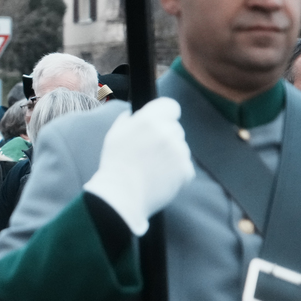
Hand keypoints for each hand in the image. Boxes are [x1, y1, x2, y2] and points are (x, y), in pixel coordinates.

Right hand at [82, 97, 194, 235]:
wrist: (121, 194)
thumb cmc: (115, 164)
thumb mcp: (114, 135)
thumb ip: (129, 120)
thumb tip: (136, 115)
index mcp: (148, 120)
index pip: (170, 106)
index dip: (165, 114)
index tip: (161, 122)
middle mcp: (166, 132)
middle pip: (175, 128)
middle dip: (166, 137)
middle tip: (150, 152)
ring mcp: (178, 152)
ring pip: (181, 148)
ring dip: (171, 155)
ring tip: (152, 168)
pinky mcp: (186, 170)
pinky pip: (185, 166)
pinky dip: (176, 172)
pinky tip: (160, 177)